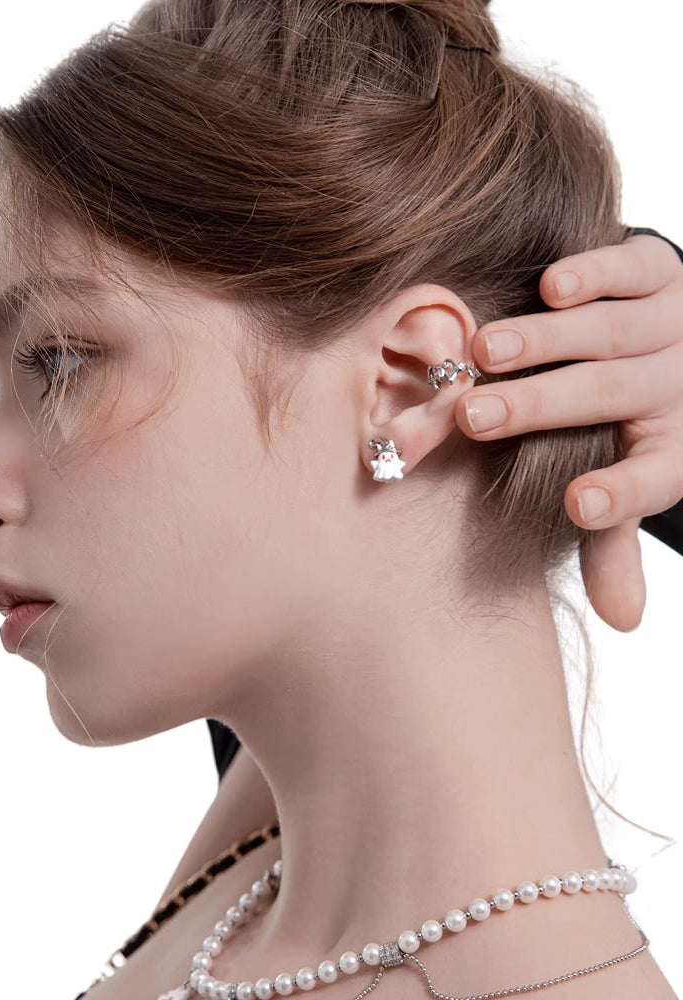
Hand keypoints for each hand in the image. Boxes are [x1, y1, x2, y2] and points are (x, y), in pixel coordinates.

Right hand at [455, 234, 682, 631]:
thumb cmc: (634, 418)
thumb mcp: (632, 475)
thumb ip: (615, 536)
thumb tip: (622, 620)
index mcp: (671, 447)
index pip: (652, 478)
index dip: (619, 495)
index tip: (575, 505)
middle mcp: (672, 386)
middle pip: (606, 397)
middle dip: (538, 407)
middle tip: (473, 417)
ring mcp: (670, 324)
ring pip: (609, 333)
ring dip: (544, 341)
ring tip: (485, 351)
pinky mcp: (661, 271)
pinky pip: (632, 270)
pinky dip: (594, 275)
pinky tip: (551, 288)